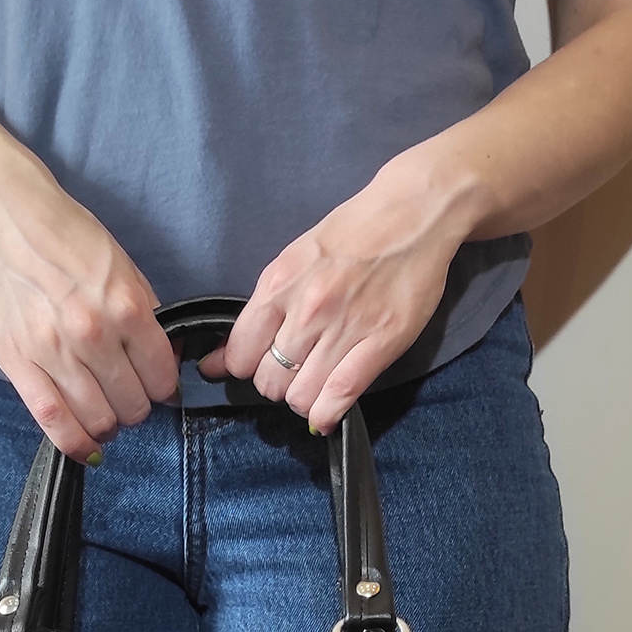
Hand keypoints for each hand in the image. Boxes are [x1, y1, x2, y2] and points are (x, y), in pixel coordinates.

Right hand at [0, 153, 183, 461]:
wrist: (5, 217)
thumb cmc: (67, 237)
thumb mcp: (123, 266)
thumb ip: (148, 314)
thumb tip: (168, 360)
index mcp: (126, 307)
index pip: (162, 377)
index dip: (165, 388)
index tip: (157, 387)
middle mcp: (92, 334)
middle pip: (133, 404)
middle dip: (137, 408)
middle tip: (129, 398)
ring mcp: (52, 352)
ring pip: (98, 419)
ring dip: (109, 425)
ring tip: (107, 416)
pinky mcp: (18, 363)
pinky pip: (53, 420)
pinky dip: (74, 442)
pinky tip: (87, 446)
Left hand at [197, 149, 474, 430]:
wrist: (413, 214)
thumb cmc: (353, 234)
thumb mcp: (294, 259)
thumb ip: (262, 309)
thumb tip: (218, 360)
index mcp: (279, 284)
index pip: (240, 353)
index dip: (244, 368)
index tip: (256, 366)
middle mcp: (306, 309)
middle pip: (269, 380)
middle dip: (275, 385)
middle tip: (291, 374)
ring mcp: (344, 327)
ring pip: (301, 395)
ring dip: (302, 400)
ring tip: (313, 386)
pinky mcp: (381, 342)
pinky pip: (341, 394)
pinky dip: (327, 415)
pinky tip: (325, 417)